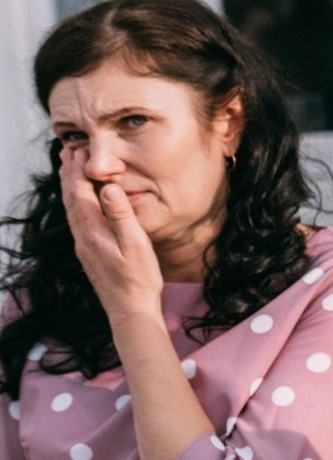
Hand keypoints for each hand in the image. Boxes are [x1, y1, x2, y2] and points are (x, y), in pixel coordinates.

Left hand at [59, 148, 165, 320]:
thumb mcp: (136, 245)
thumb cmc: (139, 279)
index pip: (80, 193)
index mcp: (93, 231)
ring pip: (71, 209)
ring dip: (69, 187)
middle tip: (68, 151)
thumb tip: (107, 187)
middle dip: (68, 173)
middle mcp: (83, 236)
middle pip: (70, 198)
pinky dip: (75, 202)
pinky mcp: (88, 253)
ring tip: (69, 170)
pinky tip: (80, 202)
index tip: (78, 149)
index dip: (78, 170)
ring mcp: (83, 246)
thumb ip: (121, 215)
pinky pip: (76, 220)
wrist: (129, 310)